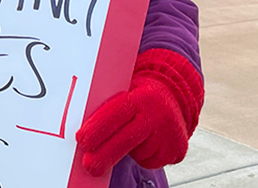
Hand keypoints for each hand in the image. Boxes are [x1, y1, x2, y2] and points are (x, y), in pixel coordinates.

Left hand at [75, 49, 203, 176]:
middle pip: (127, 139)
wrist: (174, 98)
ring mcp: (169, 134)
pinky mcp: (177, 150)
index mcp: (142, 97)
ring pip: (138, 153)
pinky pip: (150, 160)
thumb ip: (108, 107)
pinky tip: (144, 144)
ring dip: (123, 154)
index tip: (81, 140)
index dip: (98, 127)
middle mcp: (158, 114)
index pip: (118, 112)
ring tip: (125, 142)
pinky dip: (141, 156)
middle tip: (88, 165)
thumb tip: (80, 129)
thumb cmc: (138, 97)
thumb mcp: (125, 93)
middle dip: (105, 155)